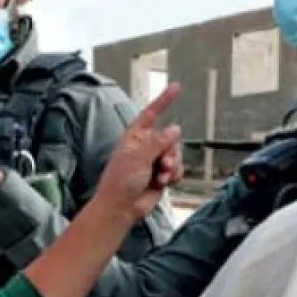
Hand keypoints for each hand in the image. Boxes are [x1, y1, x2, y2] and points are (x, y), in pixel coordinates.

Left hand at [90, 84, 182, 222]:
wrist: (122, 209)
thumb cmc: (120, 182)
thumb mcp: (138, 157)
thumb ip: (158, 141)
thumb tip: (174, 129)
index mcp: (135, 137)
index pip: (152, 114)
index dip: (164, 100)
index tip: (176, 87)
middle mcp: (145, 148)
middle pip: (169, 138)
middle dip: (170, 151)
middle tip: (163, 163)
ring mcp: (153, 162)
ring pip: (175, 155)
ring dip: (172, 166)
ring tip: (161, 176)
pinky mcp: (160, 176)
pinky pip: (176, 170)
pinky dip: (174, 176)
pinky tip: (165, 182)